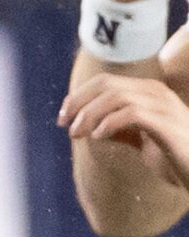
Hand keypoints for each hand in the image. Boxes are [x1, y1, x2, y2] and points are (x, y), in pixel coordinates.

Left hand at [60, 70, 188, 188]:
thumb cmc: (173, 155)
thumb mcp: (140, 138)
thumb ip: (118, 128)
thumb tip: (89, 125)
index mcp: (148, 92)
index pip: (105, 82)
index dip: (78, 96)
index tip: (62, 117)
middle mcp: (156, 93)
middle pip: (107, 84)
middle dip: (79, 102)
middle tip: (64, 124)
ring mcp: (164, 106)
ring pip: (117, 96)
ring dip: (89, 114)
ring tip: (77, 133)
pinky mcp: (167, 123)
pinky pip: (132, 113)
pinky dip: (109, 123)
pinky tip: (98, 137)